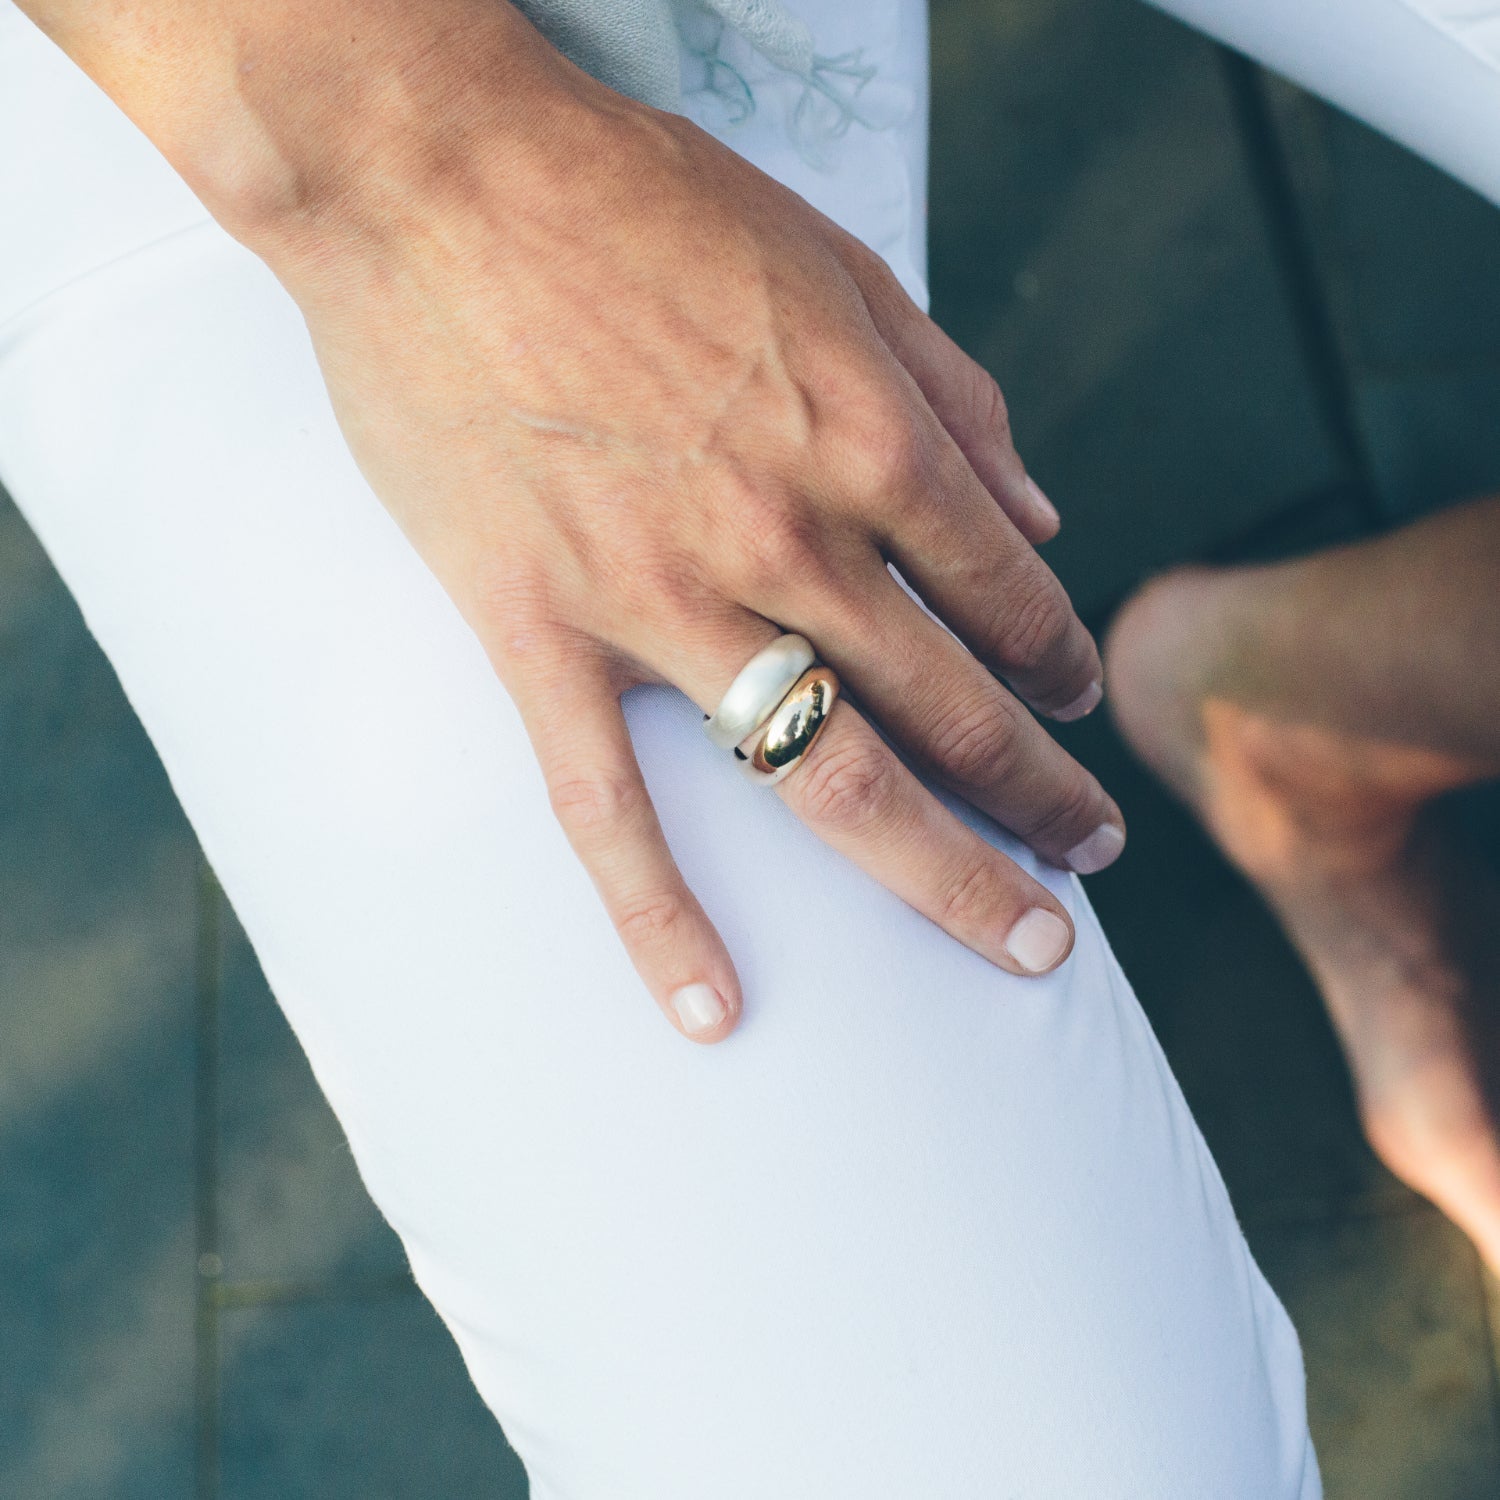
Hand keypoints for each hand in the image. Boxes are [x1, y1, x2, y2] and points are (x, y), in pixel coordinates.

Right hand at [61, 0, 1125, 1041]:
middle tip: (1095, 856)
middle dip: (1045, 794)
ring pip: (832, 782)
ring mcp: (666, 602)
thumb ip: (956, 391)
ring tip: (1030, 941)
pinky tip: (715, 1012)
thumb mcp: (838, 260)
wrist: (435, 172)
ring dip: (948, 875)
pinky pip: (607, 810)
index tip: (1081, 701)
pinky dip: (660, 921)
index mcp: (871, 438)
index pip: (1008, 591)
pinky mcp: (542, 634)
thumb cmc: (638, 197)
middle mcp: (792, 540)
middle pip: (953, 709)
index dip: (1061, 660)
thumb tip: (1042, 507)